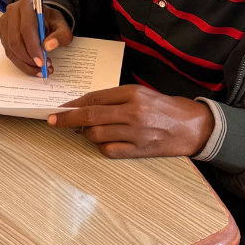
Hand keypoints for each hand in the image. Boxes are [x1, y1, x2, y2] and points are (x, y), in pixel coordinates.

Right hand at [0, 0, 71, 75]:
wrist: (42, 18)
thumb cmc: (50, 20)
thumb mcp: (61, 25)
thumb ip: (60, 35)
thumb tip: (48, 46)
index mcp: (26, 5)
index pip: (26, 28)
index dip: (33, 47)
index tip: (42, 61)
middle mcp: (12, 13)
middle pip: (15, 40)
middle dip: (29, 58)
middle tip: (42, 67)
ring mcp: (5, 24)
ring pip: (10, 49)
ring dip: (25, 63)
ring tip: (40, 69)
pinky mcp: (3, 35)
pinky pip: (9, 53)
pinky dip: (21, 63)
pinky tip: (32, 67)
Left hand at [48, 85, 212, 158]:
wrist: (192, 127)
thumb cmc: (164, 107)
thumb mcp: (141, 93)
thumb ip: (115, 98)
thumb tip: (85, 106)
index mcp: (132, 93)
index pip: (95, 98)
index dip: (74, 104)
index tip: (60, 107)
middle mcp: (132, 112)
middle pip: (90, 116)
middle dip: (67, 119)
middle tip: (53, 120)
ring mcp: (135, 133)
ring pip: (96, 134)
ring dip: (85, 133)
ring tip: (84, 130)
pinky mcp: (138, 150)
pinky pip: (109, 150)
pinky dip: (101, 146)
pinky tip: (102, 141)